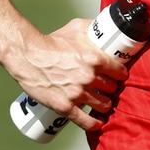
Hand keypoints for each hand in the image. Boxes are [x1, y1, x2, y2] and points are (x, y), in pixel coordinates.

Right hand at [7, 18, 128, 130]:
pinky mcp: (65, 106)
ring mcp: (77, 93)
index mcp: (96, 59)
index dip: (121, 75)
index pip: (120, 72)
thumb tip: (105, 26)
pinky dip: (93, 124)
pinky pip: (84, 120)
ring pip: (102, 104)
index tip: (119, 76)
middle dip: (112, 89)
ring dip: (105, 105)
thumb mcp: (76, 28)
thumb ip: (93, 27)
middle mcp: (89, 78)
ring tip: (104, 104)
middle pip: (111, 88)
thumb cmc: (51, 42)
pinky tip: (98, 124)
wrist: (28, 56)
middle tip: (109, 89)